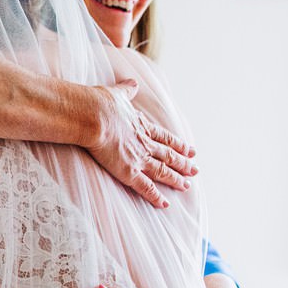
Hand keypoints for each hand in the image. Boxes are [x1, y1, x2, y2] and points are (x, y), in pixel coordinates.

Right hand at [85, 81, 196, 208]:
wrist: (92, 115)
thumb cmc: (100, 103)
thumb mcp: (117, 93)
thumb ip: (126, 90)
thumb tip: (133, 83)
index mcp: (141, 126)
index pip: (164, 138)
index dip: (178, 145)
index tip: (190, 150)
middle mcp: (144, 143)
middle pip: (168, 156)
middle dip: (182, 163)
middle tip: (195, 170)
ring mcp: (138, 158)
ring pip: (162, 172)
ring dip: (175, 179)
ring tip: (187, 186)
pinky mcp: (128, 171)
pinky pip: (145, 187)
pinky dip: (156, 196)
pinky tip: (165, 203)